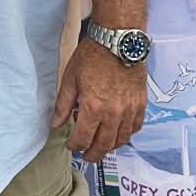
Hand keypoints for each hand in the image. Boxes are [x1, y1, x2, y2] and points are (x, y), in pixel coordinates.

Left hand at [53, 38, 146, 161]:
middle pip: (103, 146)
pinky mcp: (140, 103)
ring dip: (110, 147)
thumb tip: (55, 123)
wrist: (118, 40)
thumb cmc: (93, 55)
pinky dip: (127, 134)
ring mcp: (129, 110)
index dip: (74, 146)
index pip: (82, 139)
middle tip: (86, 155)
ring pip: (121, 140)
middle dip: (92, 154)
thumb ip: (63, 104)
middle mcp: (113, 113)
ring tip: (101, 145)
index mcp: (93, 107)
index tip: (71, 145)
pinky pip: (135, 127)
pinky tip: (119, 131)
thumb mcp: (70, 78)